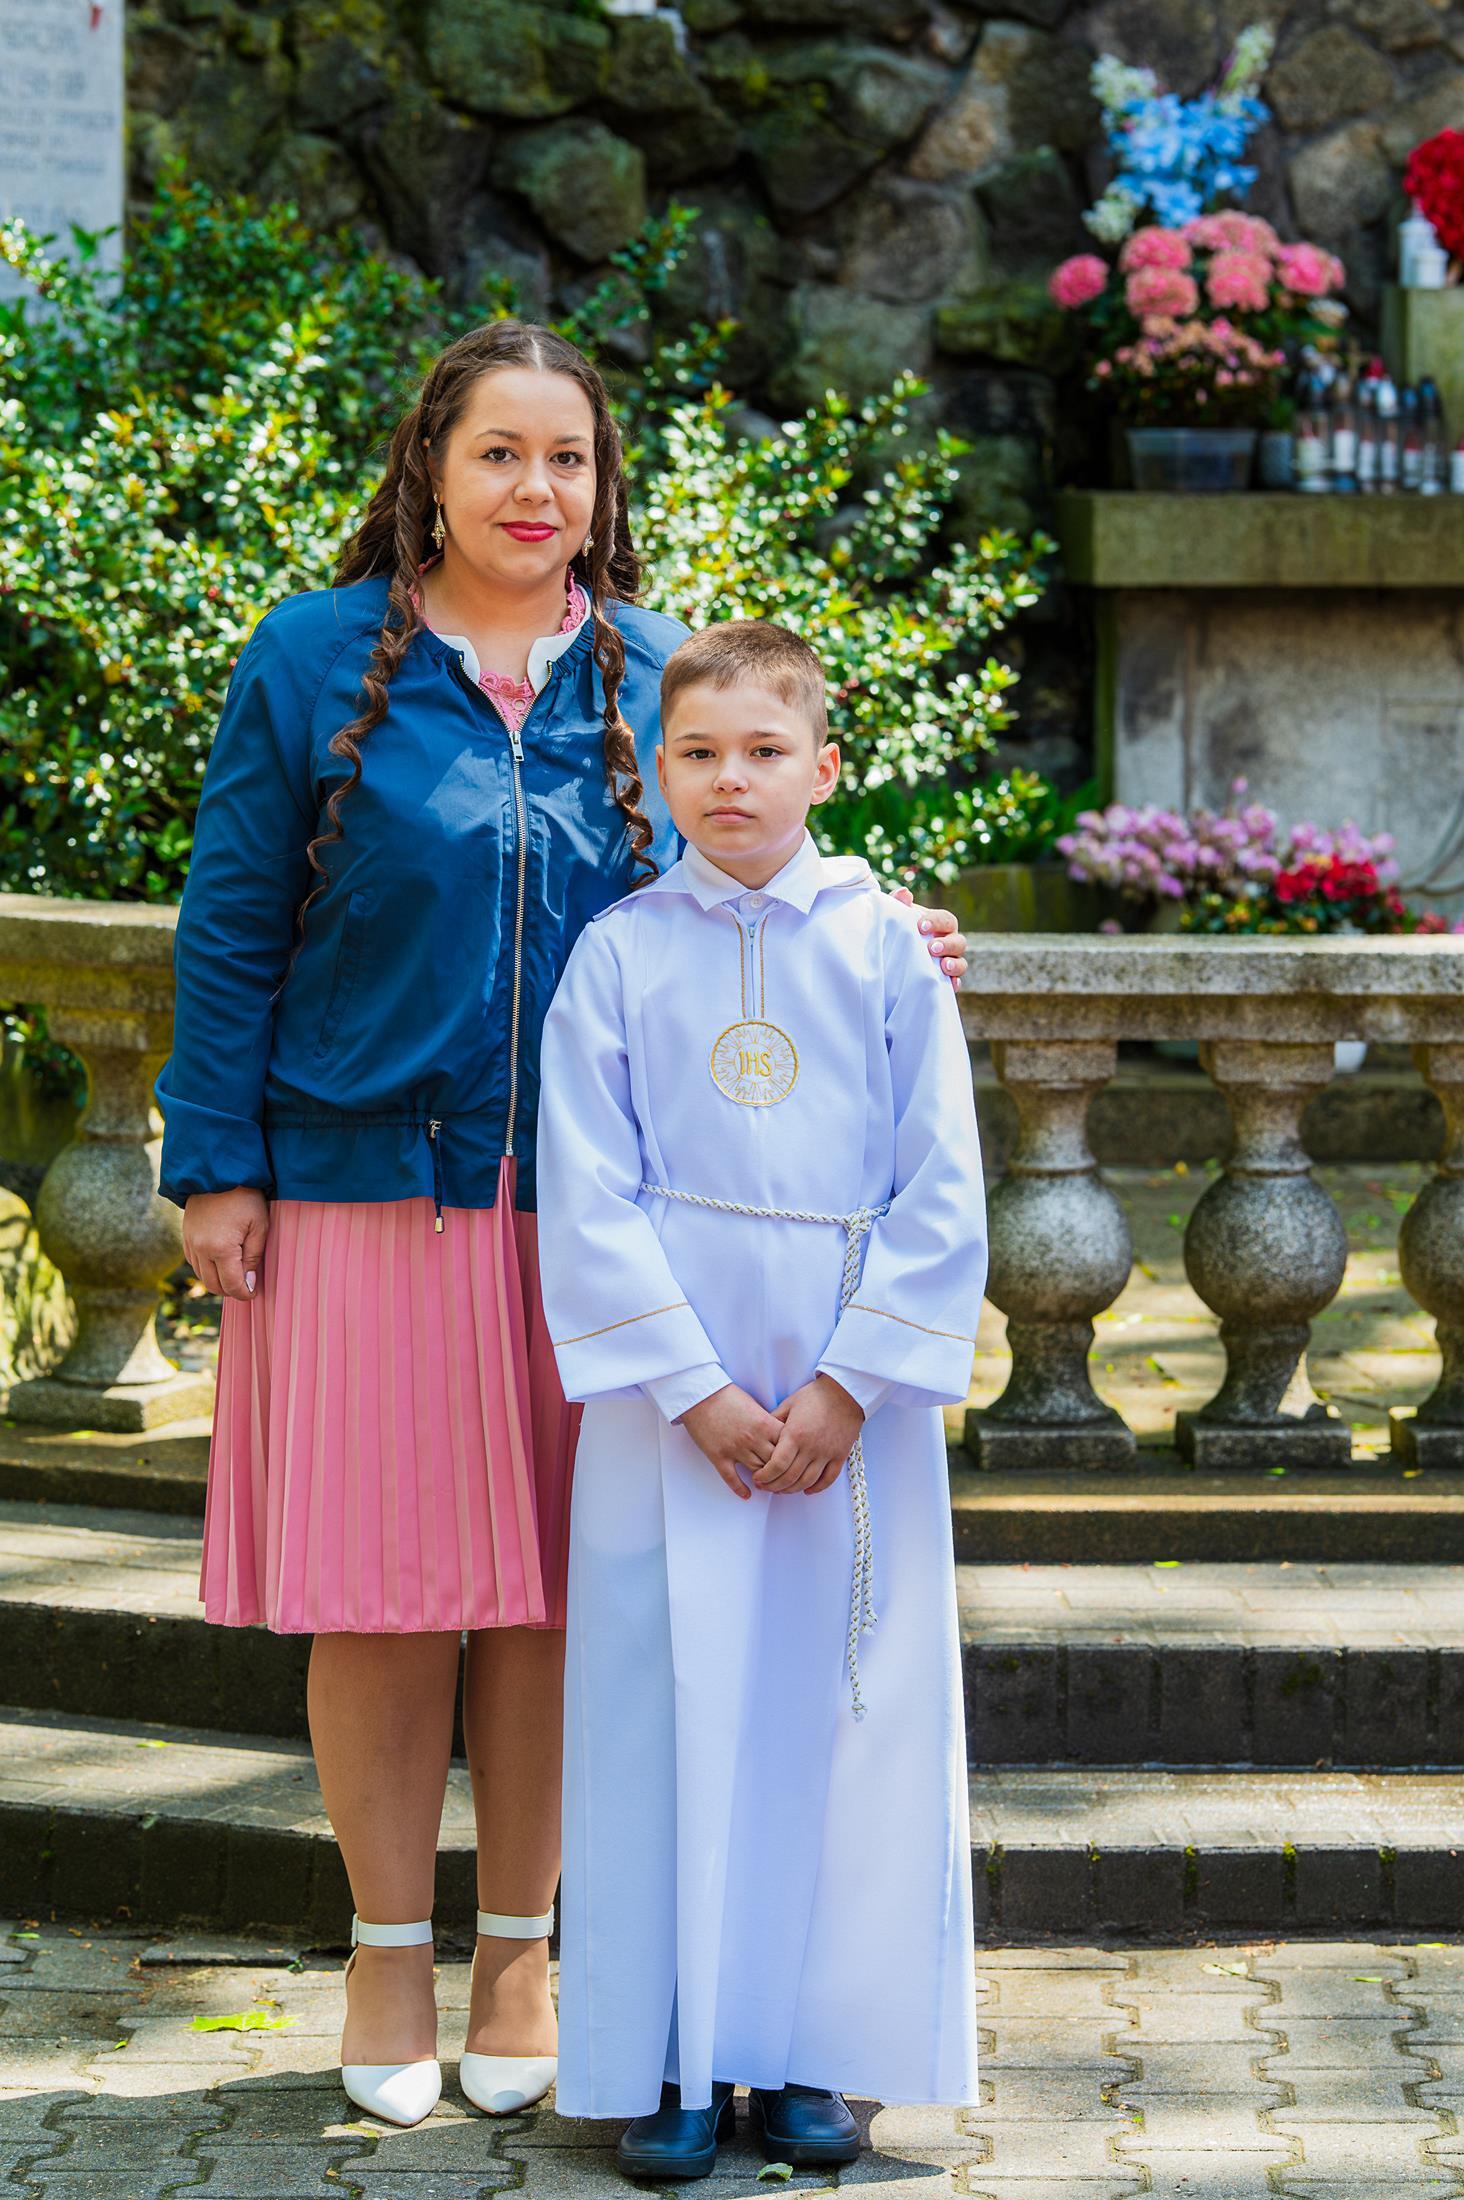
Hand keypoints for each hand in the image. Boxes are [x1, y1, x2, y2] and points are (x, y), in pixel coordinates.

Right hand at [182, 1187, 269, 1302]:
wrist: (218, 1173)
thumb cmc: (244, 1198)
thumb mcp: (259, 1226)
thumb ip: (254, 1258)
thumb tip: (249, 1284)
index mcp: (220, 1249)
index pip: (231, 1285)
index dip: (244, 1293)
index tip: (254, 1292)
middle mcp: (201, 1249)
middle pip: (213, 1285)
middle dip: (230, 1290)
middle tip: (246, 1286)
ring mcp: (190, 1243)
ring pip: (202, 1276)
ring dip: (217, 1280)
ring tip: (235, 1275)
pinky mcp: (185, 1236)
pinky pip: (193, 1262)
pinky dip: (206, 1268)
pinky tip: (219, 1263)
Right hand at [681, 1383, 784, 1501]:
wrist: (700, 1394)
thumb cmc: (727, 1396)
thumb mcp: (754, 1405)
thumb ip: (767, 1422)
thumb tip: (779, 1436)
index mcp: (764, 1423)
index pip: (788, 1447)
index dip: (793, 1455)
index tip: (795, 1460)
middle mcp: (753, 1438)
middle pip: (776, 1463)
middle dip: (781, 1471)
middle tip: (784, 1477)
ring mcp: (736, 1449)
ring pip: (758, 1473)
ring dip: (765, 1480)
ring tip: (768, 1485)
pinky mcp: (719, 1456)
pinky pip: (732, 1478)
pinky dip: (741, 1489)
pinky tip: (747, 1494)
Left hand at [756, 1374, 863, 1495]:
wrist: (845, 1392)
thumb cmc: (816, 1396)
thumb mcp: (789, 1404)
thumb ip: (774, 1421)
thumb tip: (760, 1433)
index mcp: (795, 1434)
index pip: (776, 1465)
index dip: (765, 1476)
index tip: (758, 1478)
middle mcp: (810, 1447)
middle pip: (789, 1477)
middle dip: (774, 1486)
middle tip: (766, 1486)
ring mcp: (827, 1453)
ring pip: (807, 1482)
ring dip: (792, 1490)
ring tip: (782, 1489)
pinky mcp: (840, 1456)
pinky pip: (828, 1479)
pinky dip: (816, 1488)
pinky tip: (807, 1489)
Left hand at [891, 886, 965, 983]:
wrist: (890, 954)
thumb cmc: (897, 930)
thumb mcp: (895, 916)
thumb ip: (898, 903)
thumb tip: (904, 893)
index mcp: (939, 924)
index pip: (946, 919)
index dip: (936, 922)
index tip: (921, 927)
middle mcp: (949, 942)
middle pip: (959, 941)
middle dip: (947, 944)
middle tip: (932, 948)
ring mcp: (949, 961)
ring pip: (962, 962)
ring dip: (955, 964)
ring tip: (944, 966)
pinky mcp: (945, 981)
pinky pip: (956, 983)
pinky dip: (955, 984)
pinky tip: (949, 986)